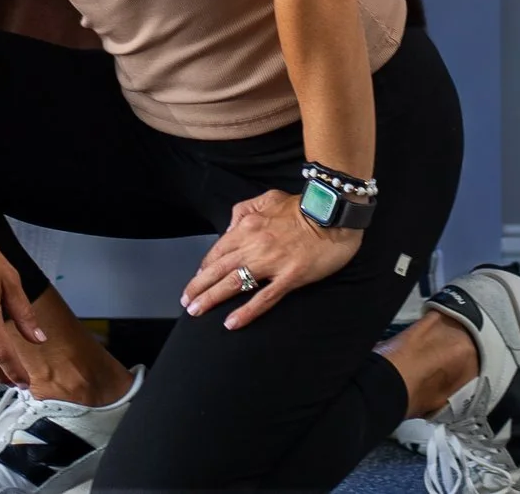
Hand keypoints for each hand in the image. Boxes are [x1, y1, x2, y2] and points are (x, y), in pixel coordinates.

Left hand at [181, 188, 359, 329]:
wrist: (333, 213)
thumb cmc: (302, 206)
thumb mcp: (267, 198)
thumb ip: (244, 211)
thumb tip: (229, 229)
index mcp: (247, 226)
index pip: (217, 250)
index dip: (204, 267)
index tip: (196, 280)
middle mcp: (254, 245)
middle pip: (218, 269)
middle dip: (198, 287)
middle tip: (186, 302)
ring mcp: (271, 263)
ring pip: (233, 284)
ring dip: (211, 299)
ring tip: (196, 312)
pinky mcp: (289, 278)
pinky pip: (263, 298)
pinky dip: (245, 312)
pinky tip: (231, 322)